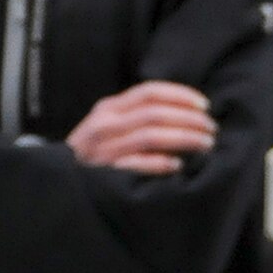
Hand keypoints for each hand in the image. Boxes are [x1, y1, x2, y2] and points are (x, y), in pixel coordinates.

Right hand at [66, 81, 214, 176]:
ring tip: (205, 145)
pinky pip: (137, 165)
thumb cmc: (93, 152)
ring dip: (183, 138)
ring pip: (151, 136)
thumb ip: (135, 115)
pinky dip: (160, 163)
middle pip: (154, 113)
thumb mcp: (108, 125)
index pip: (149, 92)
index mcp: (108, 108)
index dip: (181, 95)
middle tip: (211, 129)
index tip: (205, 105)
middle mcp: (105, 125)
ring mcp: (104, 149)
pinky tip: (178, 165)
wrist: (60, 180)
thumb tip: (183, 111)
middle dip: (189, 119)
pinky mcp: (105, 173)